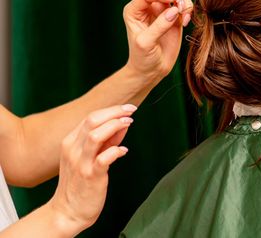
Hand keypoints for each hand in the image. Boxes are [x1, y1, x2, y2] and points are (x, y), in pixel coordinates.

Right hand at [47, 105, 135, 235]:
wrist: (68, 212)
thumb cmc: (81, 182)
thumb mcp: (90, 157)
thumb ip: (107, 140)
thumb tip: (124, 123)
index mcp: (70, 142)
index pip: (90, 117)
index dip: (111, 110)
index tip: (128, 108)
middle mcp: (73, 149)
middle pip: (92, 120)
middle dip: (114, 112)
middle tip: (131, 111)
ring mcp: (80, 162)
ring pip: (95, 135)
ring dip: (114, 126)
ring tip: (128, 124)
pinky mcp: (90, 176)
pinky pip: (103, 158)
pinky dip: (116, 150)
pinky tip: (123, 151)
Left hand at [123, 0, 192, 81]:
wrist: (152, 70)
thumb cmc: (143, 58)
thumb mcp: (146, 43)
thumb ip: (159, 26)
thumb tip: (174, 11)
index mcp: (134, 9)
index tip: (174, 2)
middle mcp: (147, 6)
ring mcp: (162, 10)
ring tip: (183, 16)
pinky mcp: (175, 16)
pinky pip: (184, 3)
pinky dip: (188, 8)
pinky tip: (185, 22)